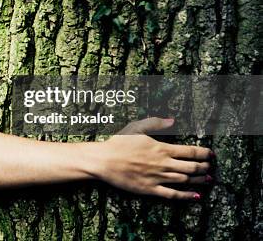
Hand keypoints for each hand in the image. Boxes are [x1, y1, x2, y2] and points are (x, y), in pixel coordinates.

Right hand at [94, 117, 213, 199]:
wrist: (104, 161)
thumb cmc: (118, 143)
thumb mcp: (136, 128)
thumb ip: (155, 123)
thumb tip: (172, 120)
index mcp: (161, 148)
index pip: (190, 151)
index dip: (204, 153)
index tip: (211, 154)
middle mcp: (163, 164)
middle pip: (192, 167)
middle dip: (204, 167)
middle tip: (210, 167)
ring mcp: (158, 178)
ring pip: (185, 180)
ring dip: (200, 180)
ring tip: (209, 179)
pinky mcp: (150, 189)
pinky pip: (173, 194)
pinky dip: (186, 195)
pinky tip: (196, 195)